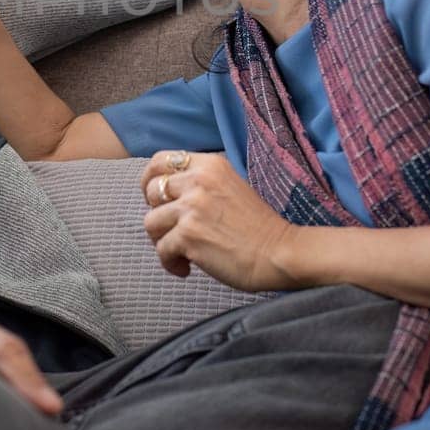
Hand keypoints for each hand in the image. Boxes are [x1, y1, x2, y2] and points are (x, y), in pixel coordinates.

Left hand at [140, 151, 299, 291]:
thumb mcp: (230, 186)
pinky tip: (186, 268)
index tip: (155, 197)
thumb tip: (166, 193)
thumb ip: (202, 183)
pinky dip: (170, 263)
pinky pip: (161, 249)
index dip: (150, 179)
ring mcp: (192, 208)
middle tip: (171, 229)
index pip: (161, 161)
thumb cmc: (257, 226)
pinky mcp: (188, 235)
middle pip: (151, 190)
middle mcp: (198, 181)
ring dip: (162, 240)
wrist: (279, 253)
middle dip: (156, 212)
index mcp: (210, 166)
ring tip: (181, 252)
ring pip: (150, 222)